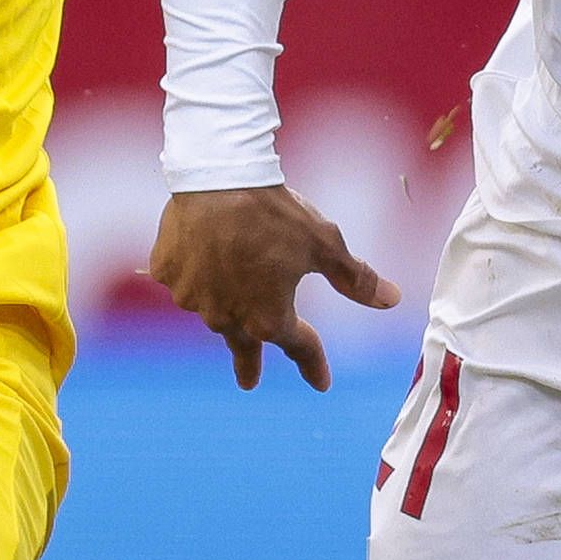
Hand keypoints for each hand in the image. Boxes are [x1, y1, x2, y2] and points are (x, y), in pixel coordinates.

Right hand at [147, 184, 398, 391]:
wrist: (217, 176)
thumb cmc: (276, 213)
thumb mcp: (324, 244)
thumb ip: (355, 278)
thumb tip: (392, 300)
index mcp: (270, 318)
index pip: (300, 347)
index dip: (314, 364)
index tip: (322, 383)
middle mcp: (227, 317)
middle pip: (244, 347)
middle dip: (249, 367)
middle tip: (249, 382)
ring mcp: (192, 297)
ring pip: (212, 308)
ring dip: (224, 304)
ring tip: (228, 285)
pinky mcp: (168, 272)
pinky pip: (183, 280)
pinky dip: (194, 273)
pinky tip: (200, 256)